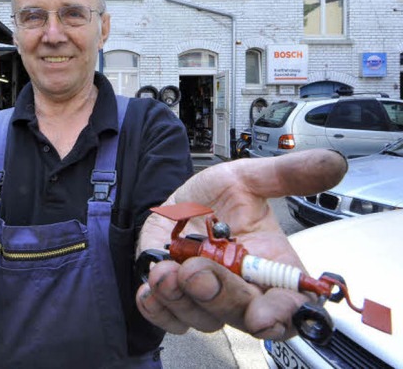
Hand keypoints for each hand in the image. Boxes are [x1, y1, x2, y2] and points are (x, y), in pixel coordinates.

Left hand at [136, 149, 346, 339]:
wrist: (174, 203)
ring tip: (167, 272)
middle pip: (244, 314)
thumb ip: (286, 175)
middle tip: (199, 272)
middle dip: (222, 297)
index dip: (283, 313)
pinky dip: (158, 308)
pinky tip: (150, 289)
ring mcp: (207, 300)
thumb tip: (331, 163)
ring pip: (202, 318)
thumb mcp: (247, 178)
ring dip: (184, 300)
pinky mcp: (175, 301)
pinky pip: (168, 318)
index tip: (267, 313)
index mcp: (271, 267)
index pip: (290, 304)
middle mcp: (242, 289)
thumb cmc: (215, 198)